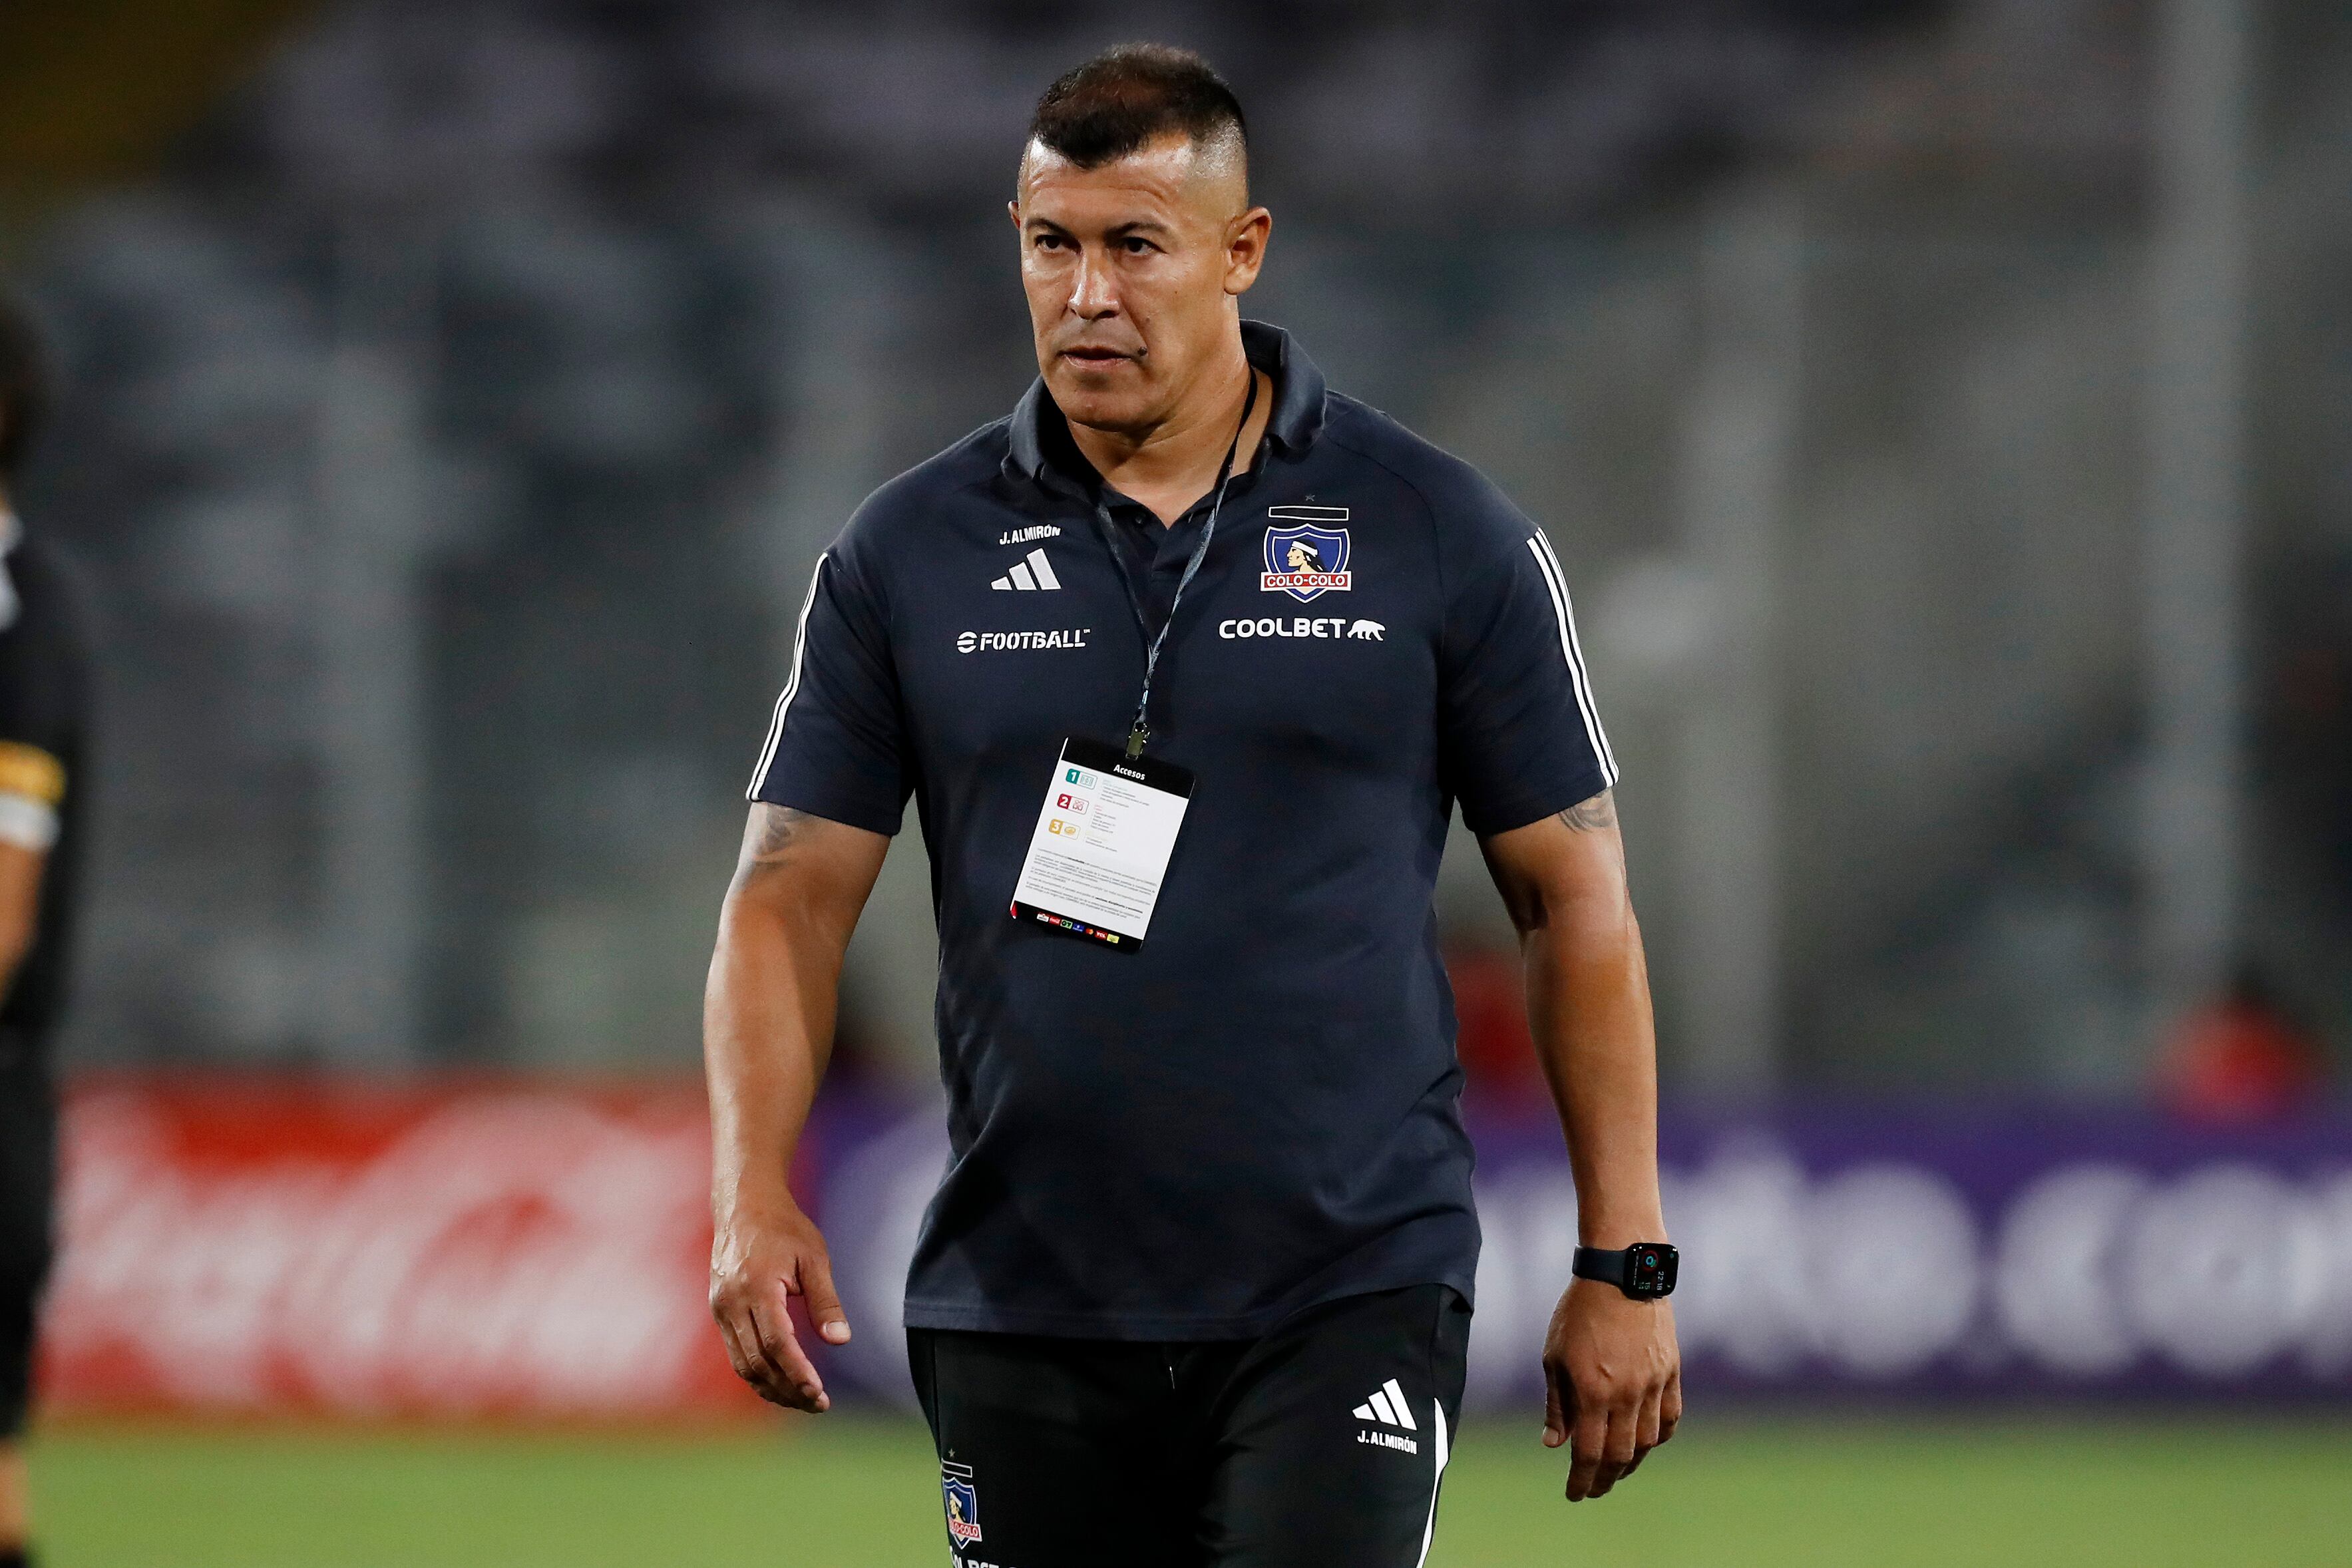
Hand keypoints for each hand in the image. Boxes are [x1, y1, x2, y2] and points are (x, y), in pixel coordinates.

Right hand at [710, 1198, 850, 1411]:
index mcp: (756, 1287)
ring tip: (804, 1400)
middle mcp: (732, 1303)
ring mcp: (721, 1309)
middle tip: (819, 1404)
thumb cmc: (784, 1228)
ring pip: (744, 1364)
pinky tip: (781, 1383)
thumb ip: (826, 1302)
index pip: (777, 1344)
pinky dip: (758, 1374)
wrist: (744, 1205)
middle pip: (758, 1362)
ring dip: (772, 1388)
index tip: (819, 1394)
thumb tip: (841, 1341)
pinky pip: (737, 1354)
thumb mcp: (813, 1258)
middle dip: (788, 1389)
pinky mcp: (719, 1312)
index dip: (798, 1373)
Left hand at [1541, 1277, 1680, 1500]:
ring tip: (1617, 1470)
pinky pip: (1670, 1418)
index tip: (1573, 1494)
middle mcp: (1626, 1394)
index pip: (1589, 1453)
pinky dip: (1658, 1437)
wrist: (1622, 1273)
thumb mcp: (1554, 1356)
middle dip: (1604, 1479)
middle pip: (1620, 1455)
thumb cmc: (1579, 1312)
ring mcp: (1653, 1384)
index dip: (1581, 1479)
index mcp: (1592, 1391)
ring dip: (1632, 1463)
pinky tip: (1646, 1443)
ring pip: (1647, 1442)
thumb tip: (1553, 1445)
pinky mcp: (1672, 1372)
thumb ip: (1556, 1404)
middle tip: (1593, 1490)